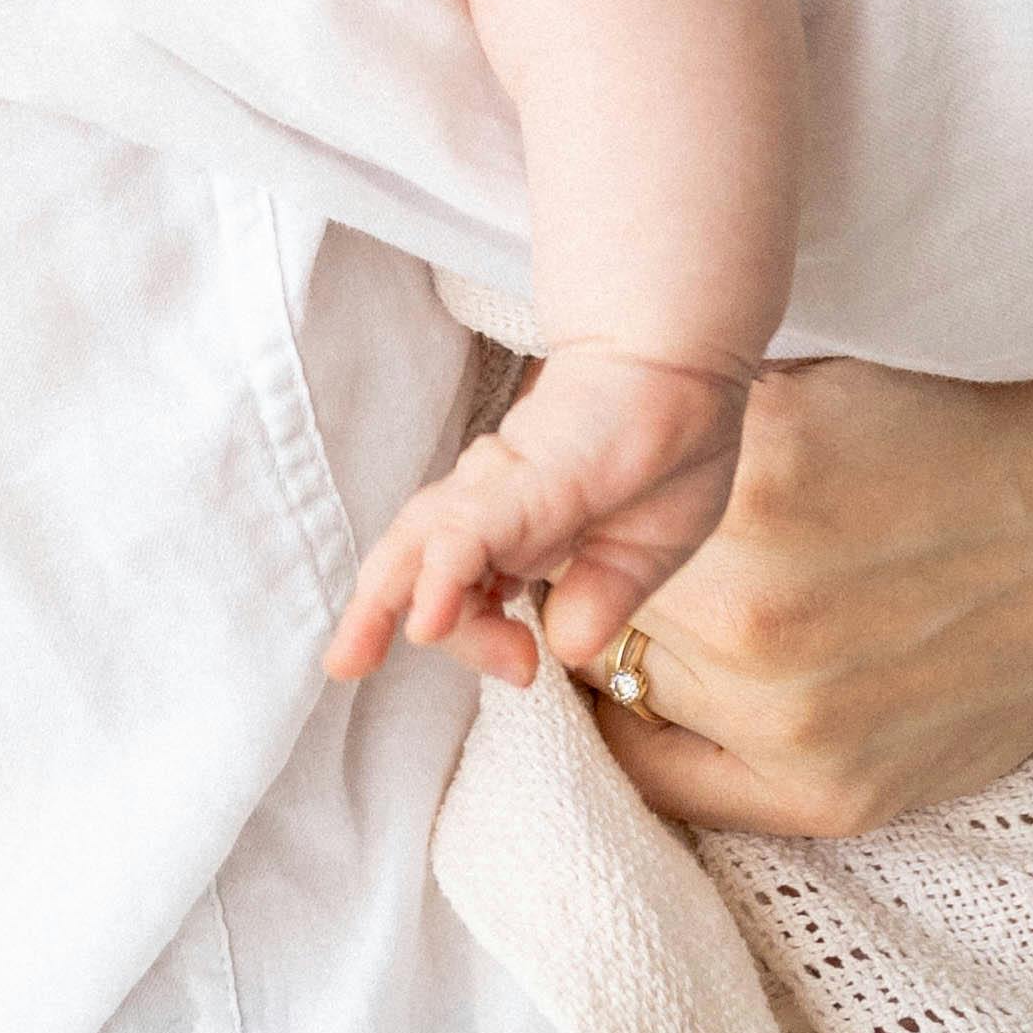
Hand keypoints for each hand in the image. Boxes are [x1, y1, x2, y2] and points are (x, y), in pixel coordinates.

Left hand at [325, 345, 750, 696]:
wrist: (687, 363)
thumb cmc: (671, 445)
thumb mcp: (645, 551)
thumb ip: (601, 598)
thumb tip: (564, 647)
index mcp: (520, 533)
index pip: (466, 594)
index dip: (477, 637)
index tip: (525, 669)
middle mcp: (495, 509)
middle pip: (418, 570)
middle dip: (386, 623)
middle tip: (377, 667)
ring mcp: (503, 489)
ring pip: (419, 544)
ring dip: (378, 603)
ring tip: (345, 657)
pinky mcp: (523, 476)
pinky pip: (469, 535)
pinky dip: (442, 579)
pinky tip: (425, 623)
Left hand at [587, 319, 1032, 836]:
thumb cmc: (962, 430)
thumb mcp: (811, 376)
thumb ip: (678, 422)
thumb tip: (536, 441)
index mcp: (750, 475)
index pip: (561, 505)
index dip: (551, 492)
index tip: (553, 485)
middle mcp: (758, 608)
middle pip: (575, 595)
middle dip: (580, 563)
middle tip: (603, 539)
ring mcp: (790, 716)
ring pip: (613, 677)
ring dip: (621, 637)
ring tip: (674, 594)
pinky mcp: (824, 796)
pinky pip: (657, 776)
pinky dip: (643, 724)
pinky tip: (664, 677)